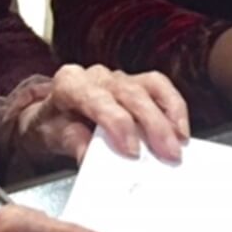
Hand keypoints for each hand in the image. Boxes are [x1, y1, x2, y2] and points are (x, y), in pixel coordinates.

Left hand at [16, 65, 188, 164]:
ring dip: (168, 113)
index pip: (97, 98)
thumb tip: (88, 155)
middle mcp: (95, 76)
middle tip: (167, 153)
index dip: (117, 122)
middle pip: (129, 93)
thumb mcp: (53, 136)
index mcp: (70, 84)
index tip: (132, 150)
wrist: (51, 115)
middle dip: (152, 124)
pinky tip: (180, 128)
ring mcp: (117, 77)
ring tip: (179, 140)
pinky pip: (159, 86)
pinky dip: (173, 106)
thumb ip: (72, 142)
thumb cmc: (53, 124)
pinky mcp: (135, 82)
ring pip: (149, 85)